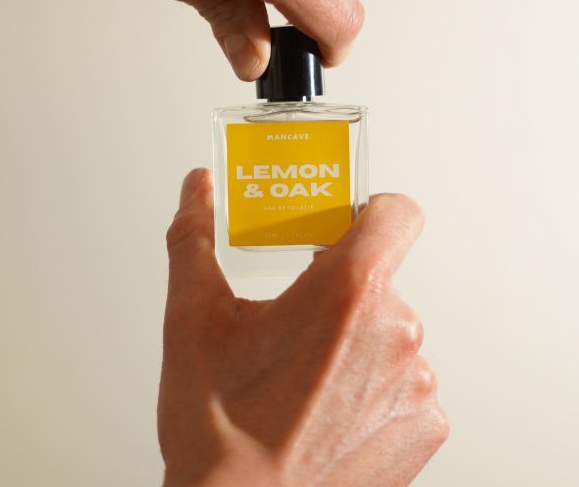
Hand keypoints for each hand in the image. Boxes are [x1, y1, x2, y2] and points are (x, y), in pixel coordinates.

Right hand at [159, 169, 448, 486]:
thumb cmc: (220, 428)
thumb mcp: (194, 318)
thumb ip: (195, 237)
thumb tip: (197, 189)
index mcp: (347, 291)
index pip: (397, 214)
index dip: (373, 209)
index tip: (348, 224)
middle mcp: (395, 332)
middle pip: (380, 279)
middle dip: (340, 290)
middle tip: (299, 314)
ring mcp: (416, 383)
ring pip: (389, 332)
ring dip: (355, 340)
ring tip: (307, 371)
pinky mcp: (424, 426)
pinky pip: (405, 381)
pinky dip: (372, 385)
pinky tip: (329, 407)